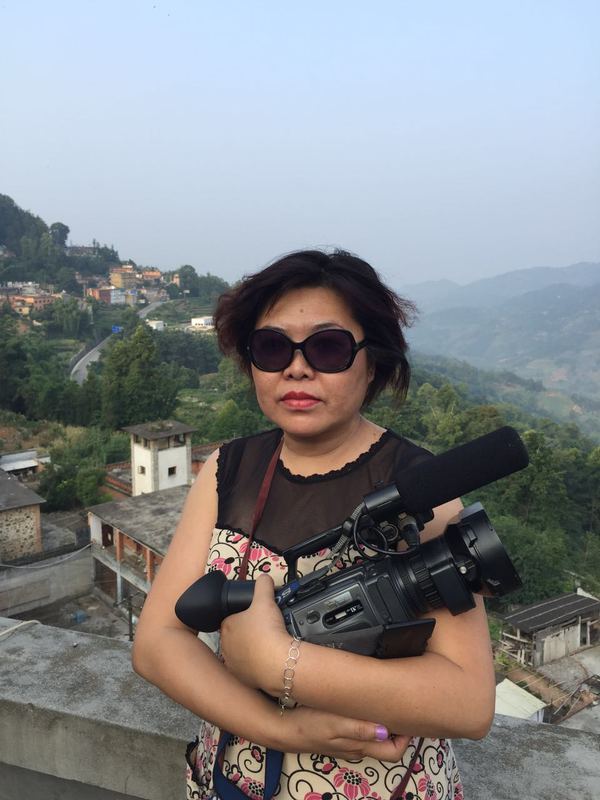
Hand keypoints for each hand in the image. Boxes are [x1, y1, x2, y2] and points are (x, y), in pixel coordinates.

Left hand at [220, 574, 287, 691]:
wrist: (277, 662)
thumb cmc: (268, 630)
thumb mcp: (266, 601)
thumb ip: (263, 585)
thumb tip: (264, 578)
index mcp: (227, 626)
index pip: (230, 619)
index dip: (243, 617)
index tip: (255, 618)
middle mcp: (225, 646)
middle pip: (235, 637)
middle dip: (247, 634)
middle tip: (264, 631)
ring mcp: (233, 664)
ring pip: (240, 654)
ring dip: (250, 651)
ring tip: (267, 647)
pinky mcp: (242, 679)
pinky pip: (248, 670)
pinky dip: (256, 666)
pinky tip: (267, 661)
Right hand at [281, 706, 411, 761]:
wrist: (284, 729)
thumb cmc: (310, 723)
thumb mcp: (334, 723)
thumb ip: (359, 728)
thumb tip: (385, 731)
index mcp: (360, 746)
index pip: (394, 752)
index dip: (406, 738)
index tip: (408, 715)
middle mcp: (357, 748)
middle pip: (387, 746)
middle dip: (398, 729)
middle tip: (401, 705)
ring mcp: (348, 743)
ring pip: (375, 738)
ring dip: (384, 724)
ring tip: (386, 702)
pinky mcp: (339, 736)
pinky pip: (362, 733)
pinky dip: (370, 722)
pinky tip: (365, 705)